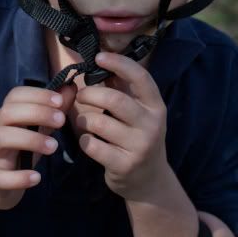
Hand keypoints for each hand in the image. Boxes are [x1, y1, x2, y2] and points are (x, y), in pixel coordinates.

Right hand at [0, 83, 76, 209]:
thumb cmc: (21, 150)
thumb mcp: (39, 129)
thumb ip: (55, 110)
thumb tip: (71, 87)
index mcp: (9, 115)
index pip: (16, 95)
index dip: (37, 94)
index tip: (59, 101)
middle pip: (7, 112)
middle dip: (36, 112)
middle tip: (61, 121)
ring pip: (1, 138)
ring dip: (29, 139)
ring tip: (53, 147)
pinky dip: (18, 177)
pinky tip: (36, 177)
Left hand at [75, 52, 167, 201]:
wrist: (149, 180)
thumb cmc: (138, 135)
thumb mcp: (139, 111)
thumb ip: (123, 88)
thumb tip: (101, 59)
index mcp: (156, 105)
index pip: (140, 77)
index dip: (119, 63)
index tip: (98, 57)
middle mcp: (151, 124)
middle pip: (114, 100)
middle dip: (90, 94)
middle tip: (81, 95)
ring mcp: (139, 146)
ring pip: (99, 123)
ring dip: (84, 119)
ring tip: (83, 120)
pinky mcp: (124, 165)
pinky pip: (93, 146)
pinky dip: (85, 140)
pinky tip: (88, 141)